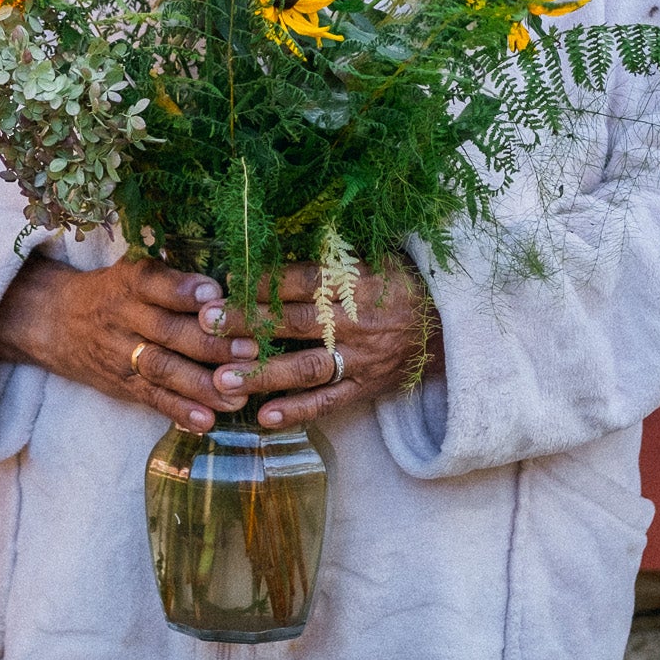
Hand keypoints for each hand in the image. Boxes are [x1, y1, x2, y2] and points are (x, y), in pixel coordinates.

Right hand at [0, 254, 259, 432]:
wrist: (52, 320)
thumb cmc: (112, 291)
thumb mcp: (133, 272)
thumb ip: (174, 280)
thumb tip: (231, 288)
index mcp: (129, 282)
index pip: (154, 283)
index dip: (183, 289)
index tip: (215, 293)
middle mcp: (123, 317)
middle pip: (166, 331)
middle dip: (209, 343)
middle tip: (250, 352)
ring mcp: (120, 354)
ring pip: (161, 370)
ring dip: (200, 385)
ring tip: (238, 396)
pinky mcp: (121, 384)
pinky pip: (151, 399)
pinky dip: (178, 412)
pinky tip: (206, 422)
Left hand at [197, 259, 441, 430]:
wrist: (453, 326)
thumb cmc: (402, 283)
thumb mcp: (374, 257)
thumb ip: (331, 256)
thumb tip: (274, 242)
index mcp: (358, 282)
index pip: (305, 280)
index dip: (266, 281)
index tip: (227, 281)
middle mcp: (357, 322)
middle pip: (296, 322)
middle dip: (249, 324)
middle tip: (206, 326)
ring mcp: (362, 358)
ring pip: (307, 368)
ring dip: (264, 375)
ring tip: (222, 380)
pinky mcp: (367, 387)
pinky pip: (330, 402)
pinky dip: (298, 411)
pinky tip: (265, 417)